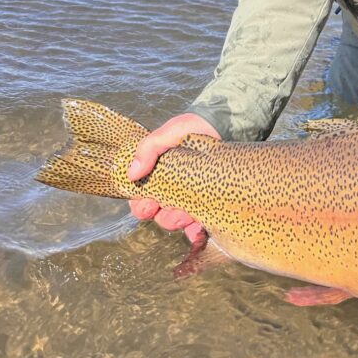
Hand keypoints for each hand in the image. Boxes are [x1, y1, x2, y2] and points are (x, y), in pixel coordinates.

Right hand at [127, 112, 220, 241]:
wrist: (225, 125)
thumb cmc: (194, 127)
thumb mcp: (169, 132)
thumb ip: (148, 148)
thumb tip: (132, 174)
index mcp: (158, 177)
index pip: (140, 200)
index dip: (141, 206)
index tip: (149, 202)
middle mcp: (171, 191)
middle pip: (158, 215)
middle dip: (162, 215)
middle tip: (171, 206)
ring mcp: (190, 199)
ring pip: (176, 222)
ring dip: (178, 221)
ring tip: (187, 213)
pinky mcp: (208, 204)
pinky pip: (198, 226)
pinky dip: (195, 231)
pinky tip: (198, 228)